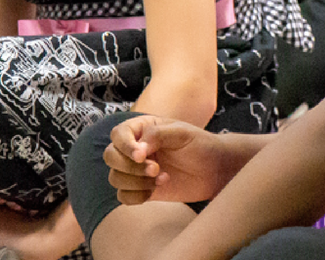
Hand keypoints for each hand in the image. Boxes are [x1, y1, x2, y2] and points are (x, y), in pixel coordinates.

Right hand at [103, 115, 233, 204]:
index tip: (142, 156)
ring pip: (115, 178)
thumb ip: (158, 135)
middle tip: (156, 169)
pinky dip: (137, 196)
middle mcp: (134, 148)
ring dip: (136, 181)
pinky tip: (156, 189)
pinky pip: (123, 196)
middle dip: (130, 166)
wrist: (213, 169)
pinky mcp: (140, 189)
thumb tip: (137, 151)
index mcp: (142, 129)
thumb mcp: (182, 133)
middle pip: (111, 157)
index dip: (125, 146)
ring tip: (163, 177)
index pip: (118, 134)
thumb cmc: (200, 145)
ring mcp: (136, 170)